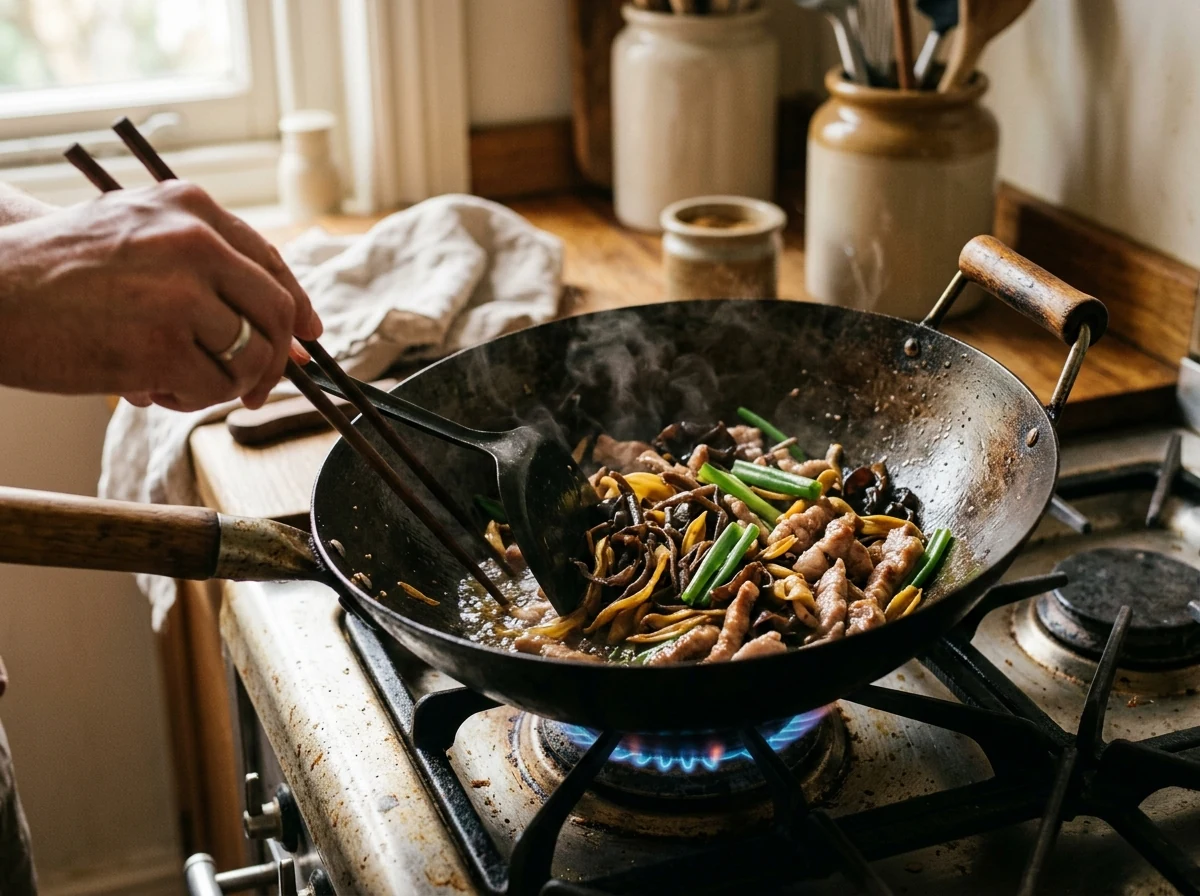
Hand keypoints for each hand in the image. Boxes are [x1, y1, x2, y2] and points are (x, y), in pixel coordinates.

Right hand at [0, 181, 322, 410]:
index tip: (307, 338)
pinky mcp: (160, 345)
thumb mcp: (135, 235)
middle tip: (255, 389)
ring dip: (220, 383)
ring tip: (172, 379)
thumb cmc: (56, 272)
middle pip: (278, 313)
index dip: (298, 309)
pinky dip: (187, 399)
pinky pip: (211, 389)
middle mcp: (195, 243)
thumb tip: (286, 334)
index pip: (273, 264)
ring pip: (249, 357)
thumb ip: (208, 271)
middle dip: (274, 360)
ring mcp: (180, 294)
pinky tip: (148, 386)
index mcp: (191, 208)